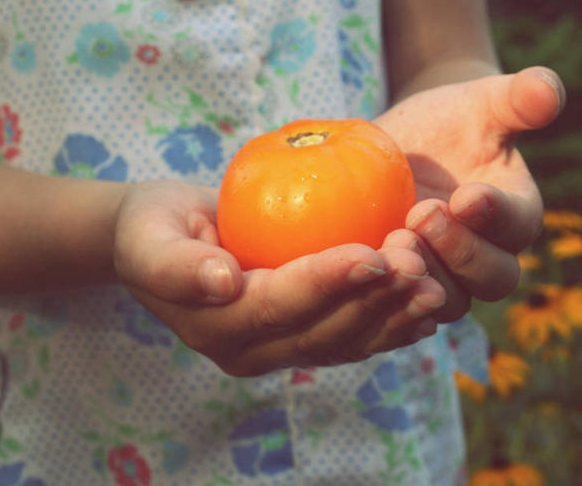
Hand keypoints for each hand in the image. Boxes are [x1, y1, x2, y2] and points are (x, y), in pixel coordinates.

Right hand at [113, 180, 443, 375]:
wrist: (165, 243)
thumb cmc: (154, 227)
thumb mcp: (147, 235)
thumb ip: (174, 264)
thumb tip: (222, 284)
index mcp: (216, 327)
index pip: (280, 304)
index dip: (328, 282)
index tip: (374, 255)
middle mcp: (251, 352)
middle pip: (324, 330)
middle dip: (375, 301)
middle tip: (419, 266)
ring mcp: (279, 352)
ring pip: (347, 341)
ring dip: (394, 317)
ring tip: (434, 288)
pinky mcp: (302, 341)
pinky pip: (353, 339)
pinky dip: (391, 326)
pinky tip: (425, 308)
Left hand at [376, 66, 563, 319]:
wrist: (410, 146)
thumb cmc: (453, 121)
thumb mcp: (481, 103)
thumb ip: (517, 98)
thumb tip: (550, 87)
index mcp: (517, 216)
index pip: (518, 226)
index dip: (495, 216)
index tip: (465, 195)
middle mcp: (489, 257)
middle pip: (491, 278)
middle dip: (457, 251)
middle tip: (419, 216)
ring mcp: (447, 278)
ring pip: (449, 301)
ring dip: (423, 279)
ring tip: (391, 242)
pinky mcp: (407, 288)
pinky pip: (404, 308)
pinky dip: (388, 296)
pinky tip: (363, 269)